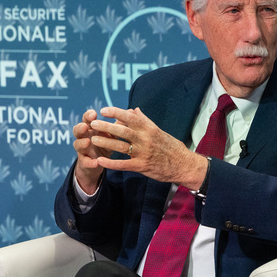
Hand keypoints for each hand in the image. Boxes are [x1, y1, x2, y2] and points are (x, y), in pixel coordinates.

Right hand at [71, 108, 110, 193]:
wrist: (100, 163)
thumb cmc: (107, 144)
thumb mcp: (112, 134)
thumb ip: (118, 124)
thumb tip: (130, 111)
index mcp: (91, 128)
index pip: (86, 119)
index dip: (88, 116)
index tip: (94, 113)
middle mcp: (84, 137)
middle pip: (78, 130)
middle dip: (80, 127)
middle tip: (85, 126)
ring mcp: (83, 150)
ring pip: (77, 145)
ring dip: (82, 143)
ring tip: (87, 142)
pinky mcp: (85, 162)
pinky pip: (86, 162)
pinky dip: (90, 162)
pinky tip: (96, 163)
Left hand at [89, 106, 208, 188]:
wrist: (184, 165)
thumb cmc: (171, 147)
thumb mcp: (159, 131)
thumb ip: (145, 121)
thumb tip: (134, 110)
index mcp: (150, 129)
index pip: (131, 117)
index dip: (116, 113)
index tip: (104, 110)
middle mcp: (146, 139)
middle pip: (123, 131)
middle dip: (106, 126)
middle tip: (93, 123)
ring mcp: (144, 153)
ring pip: (121, 146)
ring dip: (106, 142)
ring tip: (93, 139)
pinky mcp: (142, 166)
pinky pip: (123, 164)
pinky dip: (111, 163)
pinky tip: (100, 161)